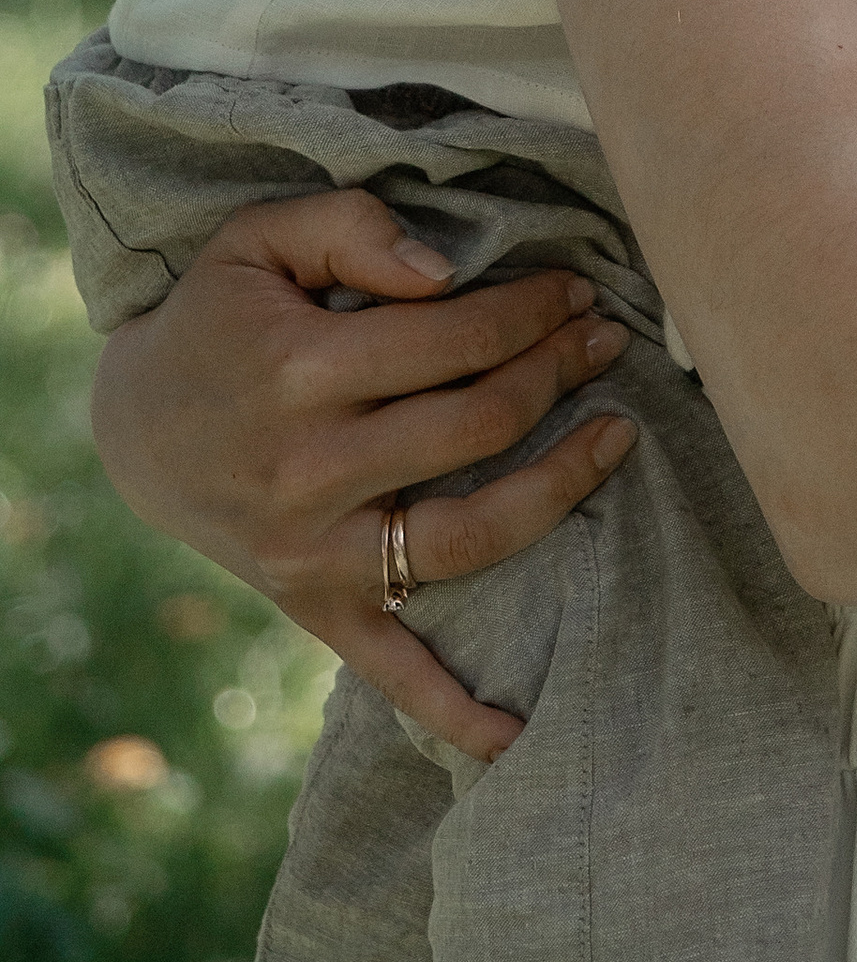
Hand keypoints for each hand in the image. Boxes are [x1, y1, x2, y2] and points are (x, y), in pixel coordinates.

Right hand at [87, 190, 634, 761]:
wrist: (134, 425)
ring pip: (466, 538)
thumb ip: (354, 229)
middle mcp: (310, 471)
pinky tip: (518, 732)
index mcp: (300, 371)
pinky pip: (391, 668)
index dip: (533, 309)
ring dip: (559, 489)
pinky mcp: (314, 605)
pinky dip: (451, 712)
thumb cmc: (218, 316)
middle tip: (606, 338)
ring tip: (617, 436)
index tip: (576, 290)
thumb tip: (448, 271)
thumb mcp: (260, 237)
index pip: (457, 338)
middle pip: (477, 425)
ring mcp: (315, 551)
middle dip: (559, 372)